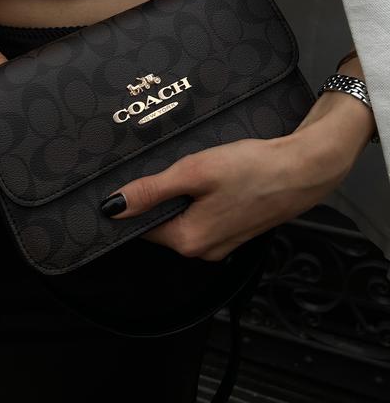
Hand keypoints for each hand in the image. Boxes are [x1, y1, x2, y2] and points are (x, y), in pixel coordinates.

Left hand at [101, 86, 375, 260]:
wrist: (303, 169)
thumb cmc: (250, 169)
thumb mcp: (194, 173)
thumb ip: (152, 191)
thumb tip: (113, 207)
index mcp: (187, 241)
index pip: (141, 227)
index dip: (134, 201)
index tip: (136, 175)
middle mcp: (202, 251)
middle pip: (162, 224)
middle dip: (159, 197)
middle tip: (170, 165)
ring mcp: (221, 244)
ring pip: (183, 218)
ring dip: (181, 195)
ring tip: (193, 168)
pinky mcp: (235, 231)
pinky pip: (203, 217)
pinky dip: (200, 198)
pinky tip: (212, 177)